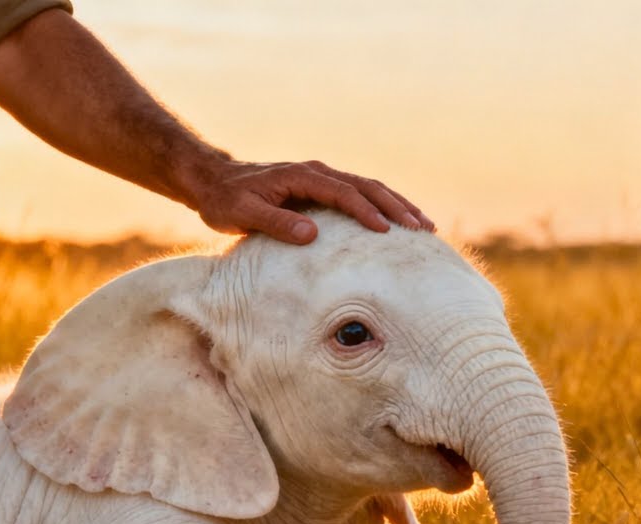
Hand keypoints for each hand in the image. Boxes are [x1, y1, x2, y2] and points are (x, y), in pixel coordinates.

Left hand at [187, 159, 434, 244]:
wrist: (215, 181)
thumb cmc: (226, 200)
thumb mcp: (242, 214)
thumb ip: (276, 223)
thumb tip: (311, 235)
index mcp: (302, 176)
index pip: (343, 193)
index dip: (366, 212)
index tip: (386, 232)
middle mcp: (317, 172)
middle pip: (367, 186)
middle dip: (397, 207)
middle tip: (422, 229)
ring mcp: (322, 178)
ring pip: (370, 188)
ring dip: (398, 205)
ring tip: (424, 226)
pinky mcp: (323, 188)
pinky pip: (360, 194)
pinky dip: (384, 206)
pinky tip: (400, 223)